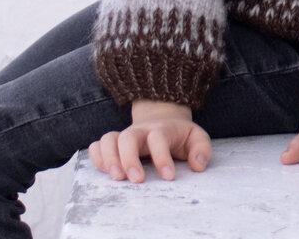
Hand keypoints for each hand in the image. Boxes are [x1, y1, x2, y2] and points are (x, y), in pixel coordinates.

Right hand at [88, 100, 210, 183]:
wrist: (162, 118)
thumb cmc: (179, 135)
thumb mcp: (196, 137)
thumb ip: (201, 149)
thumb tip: (197, 165)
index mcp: (161, 129)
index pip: (158, 138)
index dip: (162, 157)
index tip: (169, 177)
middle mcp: (140, 131)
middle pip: (128, 137)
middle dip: (130, 159)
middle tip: (137, 180)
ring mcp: (124, 136)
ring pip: (109, 139)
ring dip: (109, 159)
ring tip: (117, 178)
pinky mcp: (113, 144)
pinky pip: (97, 145)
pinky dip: (97, 157)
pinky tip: (104, 171)